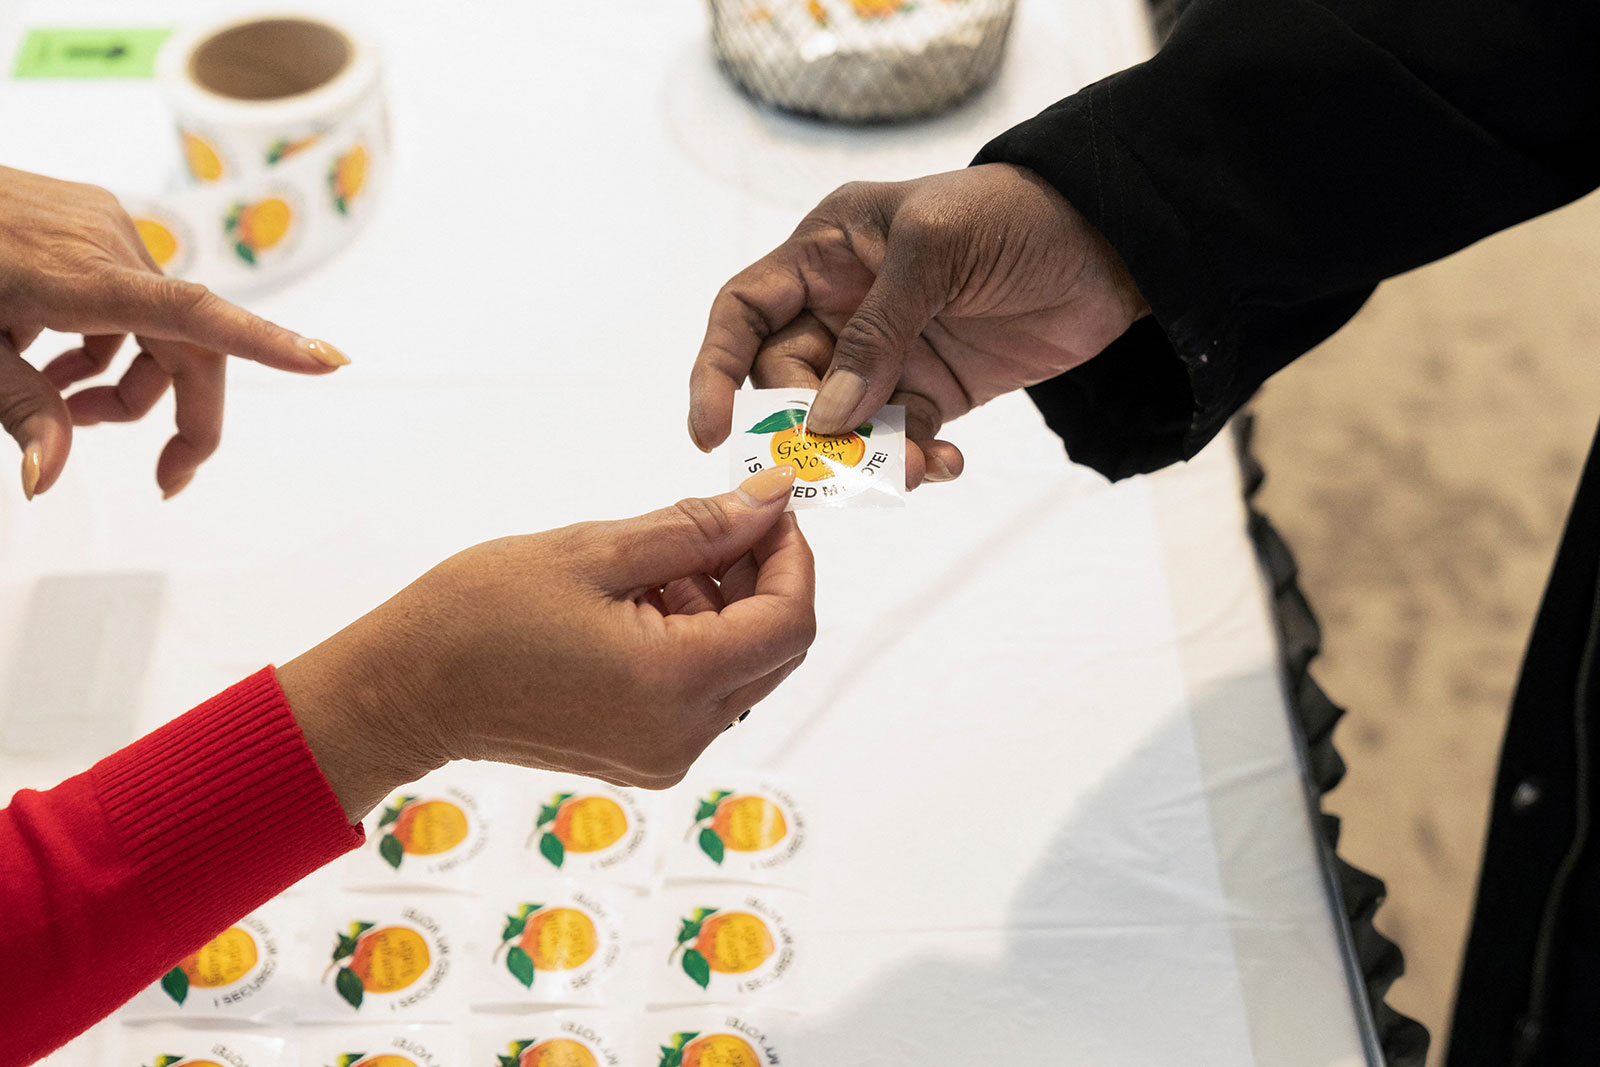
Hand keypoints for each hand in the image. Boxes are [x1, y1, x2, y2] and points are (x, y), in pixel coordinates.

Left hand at [0, 165, 348, 499]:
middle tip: (160, 477)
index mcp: (84, 279)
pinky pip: (131, 293)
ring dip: (130, 380)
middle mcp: (112, 244)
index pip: (197, 318)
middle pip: (187, 343)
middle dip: (176, 413)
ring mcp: (105, 225)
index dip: (268, 344)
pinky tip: (50, 350)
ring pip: (159, 324)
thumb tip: (48, 481)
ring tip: (62, 403)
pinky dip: (108, 339)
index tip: (329, 361)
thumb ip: (19, 410)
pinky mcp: (92, 215)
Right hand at [277, 467, 814, 820]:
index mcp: (677, 684)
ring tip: (653, 564)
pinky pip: (701, 693)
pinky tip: (638, 603)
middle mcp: (684, 735)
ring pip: (739, 670)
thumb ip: (698, 528)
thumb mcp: (598, 550)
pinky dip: (691, 640)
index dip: (792, 556)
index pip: (789, 620)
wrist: (405, 689)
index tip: (766, 507)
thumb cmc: (481, 613)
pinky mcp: (643, 756)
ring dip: (720, 608)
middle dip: (758, 578)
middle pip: (773, 650)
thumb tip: (771, 502)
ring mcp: (664, 754)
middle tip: (710, 525)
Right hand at [688, 163, 1148, 486]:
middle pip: (790, 383)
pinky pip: (901, 440)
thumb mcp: (937, 250)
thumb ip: (877, 332)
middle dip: (813, 427)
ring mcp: (888, 352)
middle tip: (850, 459)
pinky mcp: (932, 391)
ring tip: (920, 467)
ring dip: (870, 456)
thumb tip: (828, 419)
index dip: (718, 369)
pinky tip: (951, 461)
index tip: (712, 432)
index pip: (745, 311)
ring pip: (844, 424)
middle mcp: (845, 302)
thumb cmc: (1018, 216)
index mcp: (828, 251)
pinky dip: (917, 461)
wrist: (1114, 246)